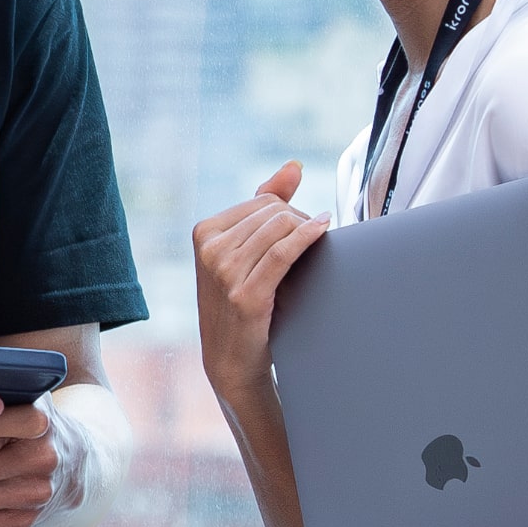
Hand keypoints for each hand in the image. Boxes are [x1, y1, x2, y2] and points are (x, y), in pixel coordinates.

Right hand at [195, 161, 327, 398]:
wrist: (231, 360)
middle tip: (315, 242)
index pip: (263, 200)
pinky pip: (283, 253)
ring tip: (322, 242)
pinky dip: (307, 237)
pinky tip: (323, 230)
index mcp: (204, 232)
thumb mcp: (244, 252)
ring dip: (308, 230)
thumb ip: (266, 204)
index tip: (305, 230)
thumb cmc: (242, 302)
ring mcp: (224, 272)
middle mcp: (210, 249)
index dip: (291, 210)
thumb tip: (295, 166)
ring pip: (280, 228)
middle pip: (273, 212)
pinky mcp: (245, 295)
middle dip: (301, 221)